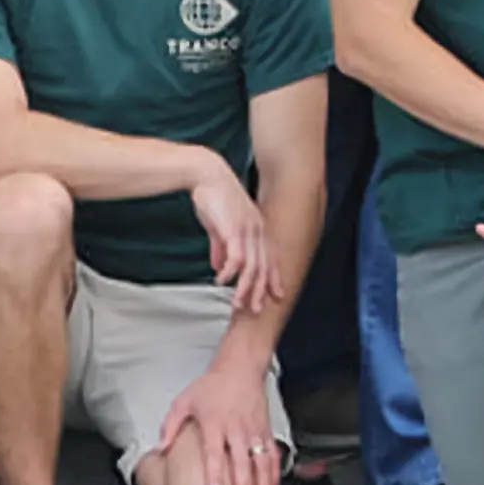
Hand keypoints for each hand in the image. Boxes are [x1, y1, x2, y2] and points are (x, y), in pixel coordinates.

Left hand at [155, 356, 282, 484]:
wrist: (240, 368)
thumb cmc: (210, 387)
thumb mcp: (184, 401)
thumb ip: (171, 426)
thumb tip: (159, 451)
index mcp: (214, 423)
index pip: (214, 452)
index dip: (214, 473)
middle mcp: (236, 429)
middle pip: (241, 460)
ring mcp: (253, 430)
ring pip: (260, 460)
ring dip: (262, 483)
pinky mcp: (265, 430)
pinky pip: (271, 454)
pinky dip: (274, 472)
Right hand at [191, 164, 282, 312]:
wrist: (207, 174)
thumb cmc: (213, 198)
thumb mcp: (220, 227)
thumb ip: (221, 247)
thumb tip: (218, 267)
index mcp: (257, 228)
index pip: (270, 258)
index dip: (274, 278)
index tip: (276, 295)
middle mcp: (257, 230)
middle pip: (264, 267)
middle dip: (261, 290)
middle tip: (257, 310)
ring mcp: (247, 230)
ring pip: (252, 266)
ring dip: (246, 287)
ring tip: (238, 304)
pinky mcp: (233, 229)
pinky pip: (236, 257)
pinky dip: (230, 272)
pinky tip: (222, 281)